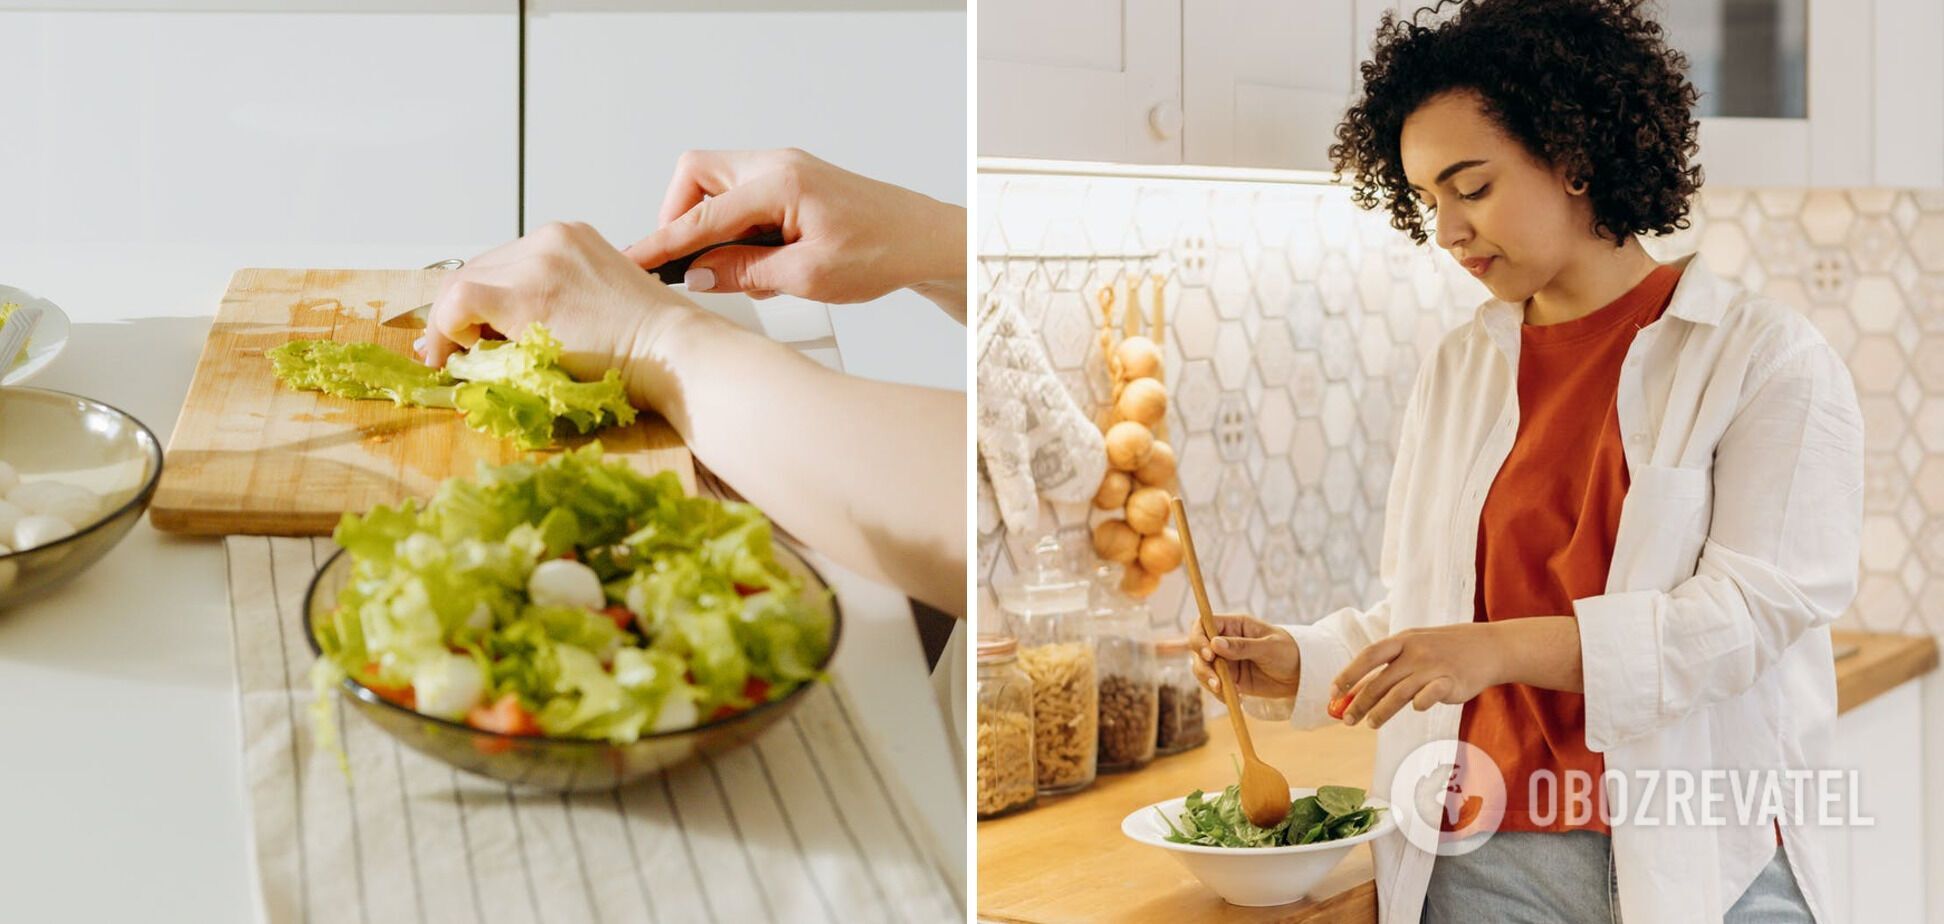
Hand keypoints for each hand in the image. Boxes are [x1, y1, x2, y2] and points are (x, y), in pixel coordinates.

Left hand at [419, 221, 702, 394]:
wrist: (676, 354)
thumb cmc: (653, 347)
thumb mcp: (602, 304)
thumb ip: (559, 303)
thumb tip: (507, 338)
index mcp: (570, 238)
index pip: (503, 262)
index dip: (476, 301)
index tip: (467, 331)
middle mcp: (550, 239)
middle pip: (478, 269)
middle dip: (457, 313)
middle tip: (450, 351)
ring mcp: (537, 262)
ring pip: (460, 283)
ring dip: (450, 325)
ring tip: (455, 360)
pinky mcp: (526, 294)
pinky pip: (457, 303)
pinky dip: (446, 330)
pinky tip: (457, 353)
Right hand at [622, 149, 965, 316]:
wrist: (926, 240)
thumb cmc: (883, 252)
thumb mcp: (809, 275)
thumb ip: (747, 272)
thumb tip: (699, 274)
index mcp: (781, 182)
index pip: (702, 213)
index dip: (663, 242)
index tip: (634, 262)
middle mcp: (778, 165)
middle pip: (697, 175)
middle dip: (680, 217)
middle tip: (687, 263)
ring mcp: (785, 171)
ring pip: (717, 185)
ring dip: (710, 226)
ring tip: (733, 269)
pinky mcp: (792, 184)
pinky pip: (742, 197)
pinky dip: (735, 226)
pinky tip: (755, 260)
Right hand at [1190, 612, 1300, 699]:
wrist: (1301, 676)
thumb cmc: (1289, 652)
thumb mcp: (1269, 648)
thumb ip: (1242, 646)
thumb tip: (1214, 643)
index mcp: (1235, 625)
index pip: (1204, 625)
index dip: (1199, 637)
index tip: (1208, 654)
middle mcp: (1225, 641)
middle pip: (1198, 649)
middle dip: (1203, 666)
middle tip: (1217, 682)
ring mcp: (1226, 661)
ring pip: (1202, 668)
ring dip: (1208, 681)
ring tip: (1225, 691)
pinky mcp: (1230, 678)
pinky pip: (1214, 685)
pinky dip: (1218, 693)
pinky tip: (1234, 698)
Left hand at [1332, 624, 1508, 728]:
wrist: (1487, 647)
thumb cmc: (1441, 650)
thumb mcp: (1413, 649)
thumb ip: (1388, 668)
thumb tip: (1354, 693)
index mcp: (1402, 641)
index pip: (1368, 657)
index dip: (1348, 675)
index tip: (1333, 693)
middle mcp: (1415, 652)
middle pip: (1380, 681)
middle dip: (1360, 702)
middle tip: (1347, 720)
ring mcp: (1434, 666)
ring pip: (1400, 693)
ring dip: (1381, 711)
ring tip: (1369, 724)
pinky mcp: (1452, 681)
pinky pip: (1431, 695)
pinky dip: (1421, 703)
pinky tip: (1415, 709)